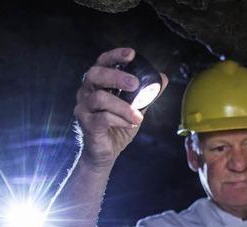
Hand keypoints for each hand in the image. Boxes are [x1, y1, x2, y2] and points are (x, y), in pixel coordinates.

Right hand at [74, 47, 168, 168]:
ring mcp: (83, 107)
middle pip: (95, 74)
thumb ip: (146, 93)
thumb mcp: (135, 108)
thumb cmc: (117, 126)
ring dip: (123, 106)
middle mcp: (87, 92)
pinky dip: (119, 119)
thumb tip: (163, 78)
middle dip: (116, 76)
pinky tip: (130, 123)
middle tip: (135, 83)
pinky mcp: (85, 124)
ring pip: (100, 98)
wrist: (106, 152)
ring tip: (138, 116)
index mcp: (99, 84)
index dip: (115, 56)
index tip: (131, 54)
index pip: (102, 62)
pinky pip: (102, 117)